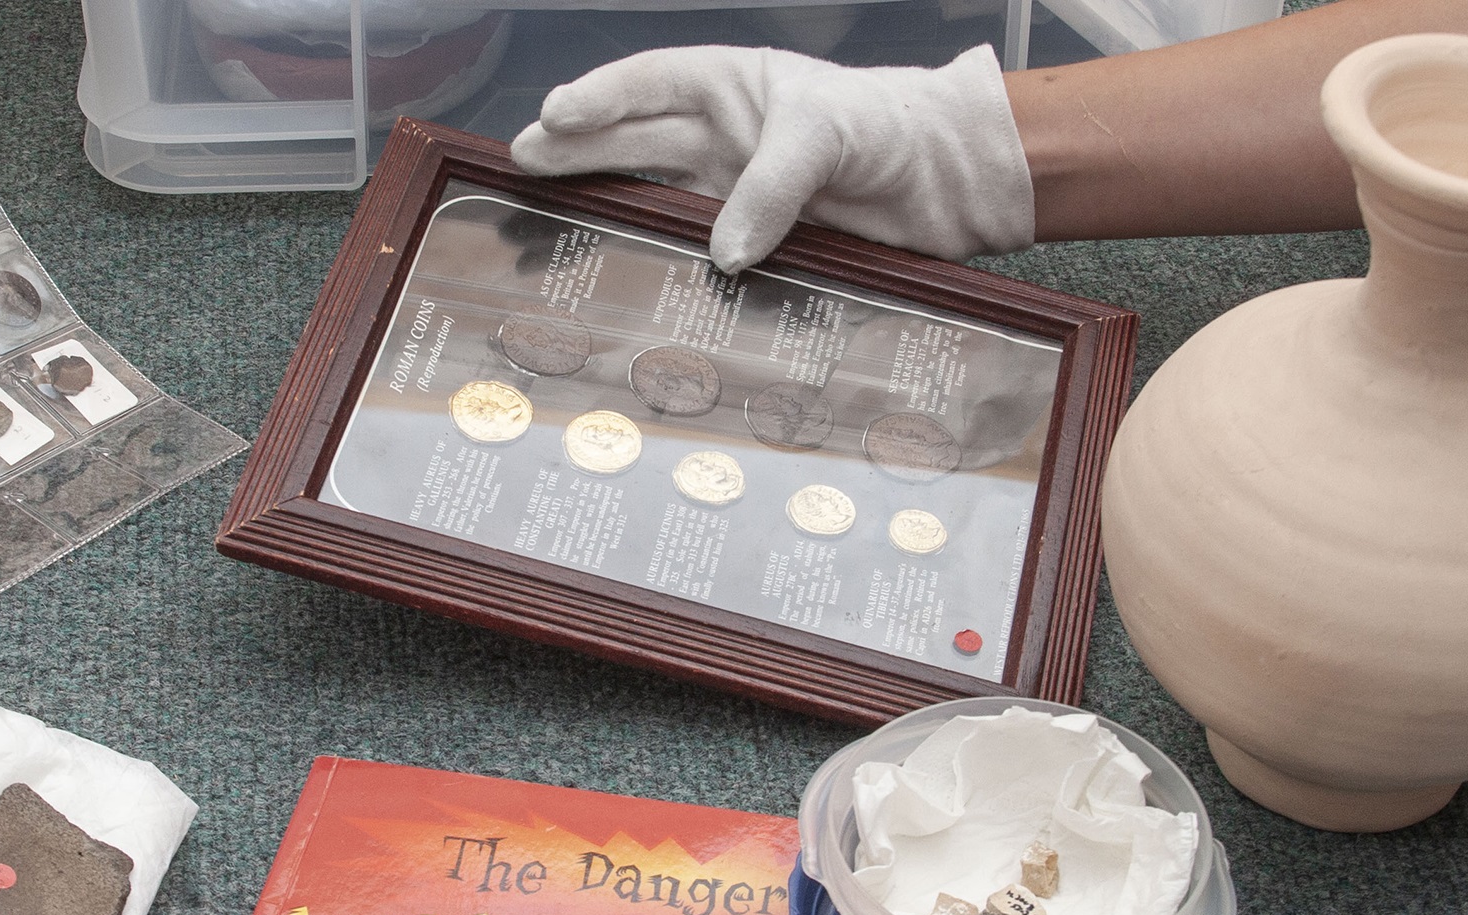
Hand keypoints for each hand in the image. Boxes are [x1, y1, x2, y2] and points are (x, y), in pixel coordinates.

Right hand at [512, 44, 1032, 273]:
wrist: (944, 186)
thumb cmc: (891, 128)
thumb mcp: (827, 135)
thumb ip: (773, 186)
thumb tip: (725, 251)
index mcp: (731, 87)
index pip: (649, 84)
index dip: (599, 99)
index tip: (553, 117)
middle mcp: (722, 138)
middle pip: (632, 141)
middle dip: (576, 150)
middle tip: (522, 164)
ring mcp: (732, 194)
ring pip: (651, 197)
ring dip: (604, 208)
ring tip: (548, 217)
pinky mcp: (753, 245)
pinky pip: (695, 254)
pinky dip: (663, 266)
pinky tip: (628, 277)